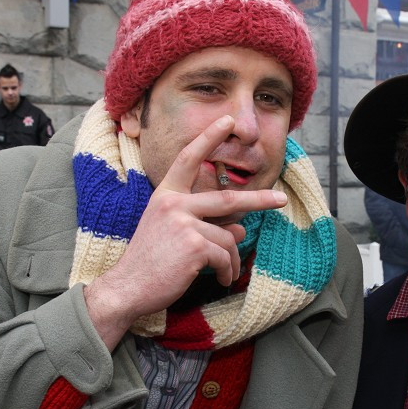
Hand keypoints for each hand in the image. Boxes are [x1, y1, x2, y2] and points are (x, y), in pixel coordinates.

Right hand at [83, 115, 287, 349]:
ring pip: (227, 237)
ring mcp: (183, 223)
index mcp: (165, 195)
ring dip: (231, 260)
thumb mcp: (175, 235)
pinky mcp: (194, 245)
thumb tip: (239, 228)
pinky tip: (219, 280)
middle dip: (258, 200)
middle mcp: (173, 203)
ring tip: (224, 274)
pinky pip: (225, 256)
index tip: (227, 120)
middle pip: (227, 198)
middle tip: (280, 200)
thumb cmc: (150, 263)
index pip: (188, 159)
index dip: (209, 138)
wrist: (127, 288)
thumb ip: (204, 225)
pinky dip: (226, 272)